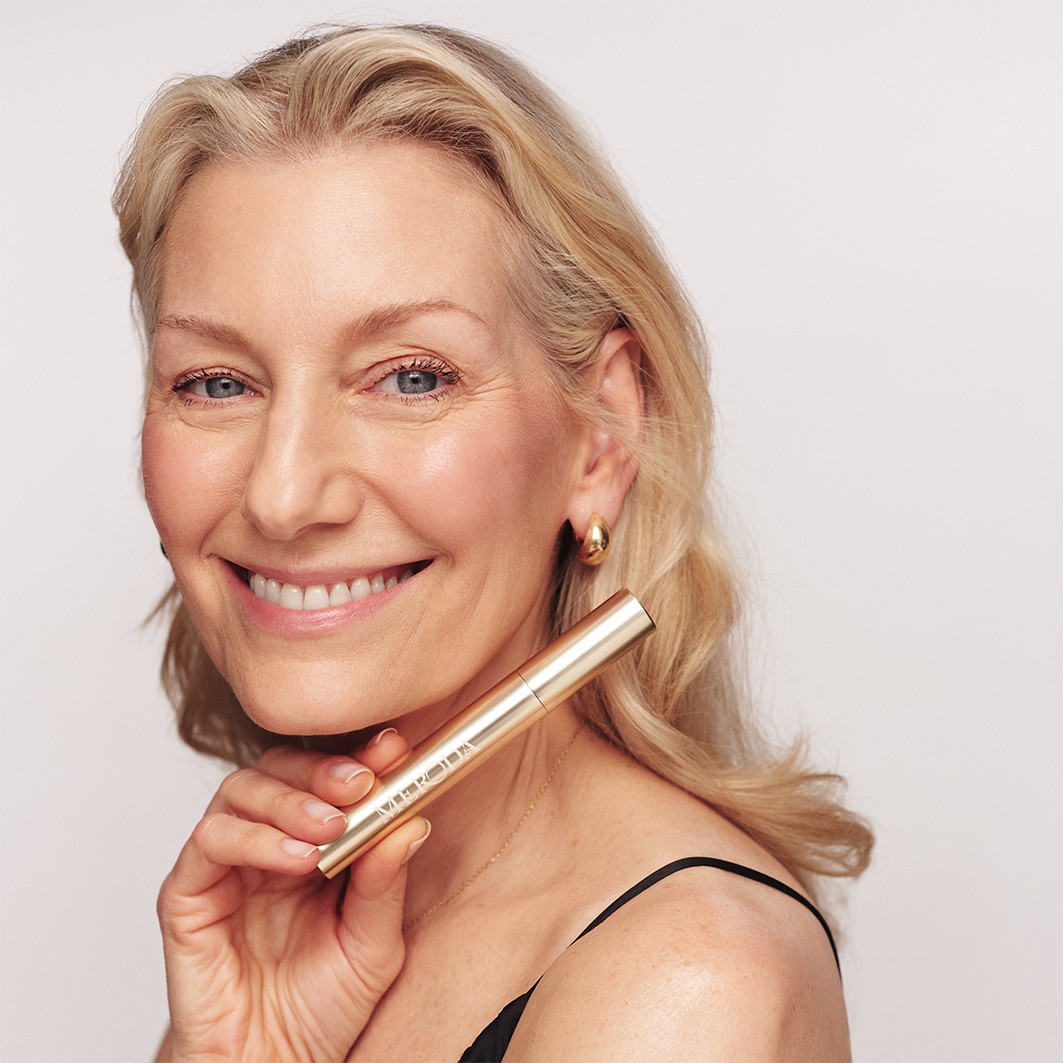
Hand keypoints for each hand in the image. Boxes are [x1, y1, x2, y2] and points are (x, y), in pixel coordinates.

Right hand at [156, 730, 427, 1061]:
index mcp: (316, 845)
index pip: (329, 780)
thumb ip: (385, 884)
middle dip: (324, 769)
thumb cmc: (321, 1009)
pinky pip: (209, 841)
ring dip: (290, 799)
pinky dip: (253, 837)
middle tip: (360, 783)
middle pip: (282, 769)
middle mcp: (269, 844)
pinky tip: (293, 859)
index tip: (394, 750)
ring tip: (330, 827)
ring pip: (242, 790)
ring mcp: (226, 866)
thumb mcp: (374, 946)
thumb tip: (412, 822)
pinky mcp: (187, 895)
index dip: (360, 757)